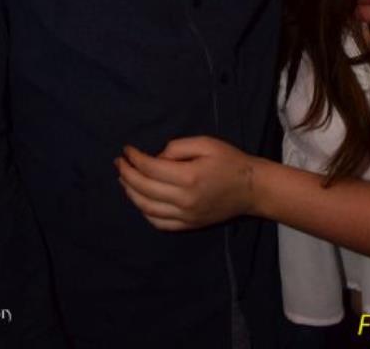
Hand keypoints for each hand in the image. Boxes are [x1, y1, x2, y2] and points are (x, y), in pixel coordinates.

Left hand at [114, 137, 254, 230]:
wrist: (251, 188)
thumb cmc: (230, 161)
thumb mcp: (206, 143)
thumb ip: (178, 147)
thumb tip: (156, 157)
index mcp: (188, 176)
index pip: (150, 168)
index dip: (134, 158)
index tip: (126, 150)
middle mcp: (184, 199)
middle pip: (144, 188)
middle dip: (126, 174)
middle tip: (118, 162)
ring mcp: (185, 216)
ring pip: (147, 208)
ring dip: (131, 193)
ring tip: (124, 180)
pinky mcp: (189, 225)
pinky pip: (159, 223)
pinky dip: (144, 212)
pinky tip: (140, 199)